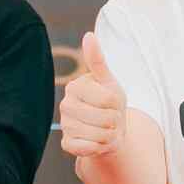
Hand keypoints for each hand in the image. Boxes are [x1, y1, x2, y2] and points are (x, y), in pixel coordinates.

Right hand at [57, 29, 128, 159]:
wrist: (108, 129)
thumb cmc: (110, 103)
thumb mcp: (109, 81)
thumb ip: (98, 61)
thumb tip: (88, 36)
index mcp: (75, 87)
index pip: (108, 100)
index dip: (118, 104)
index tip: (113, 103)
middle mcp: (66, 105)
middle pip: (105, 118)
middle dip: (115, 121)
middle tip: (111, 118)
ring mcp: (65, 125)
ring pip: (99, 134)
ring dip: (109, 135)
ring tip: (106, 129)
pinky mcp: (67, 143)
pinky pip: (88, 148)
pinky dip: (99, 146)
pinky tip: (97, 140)